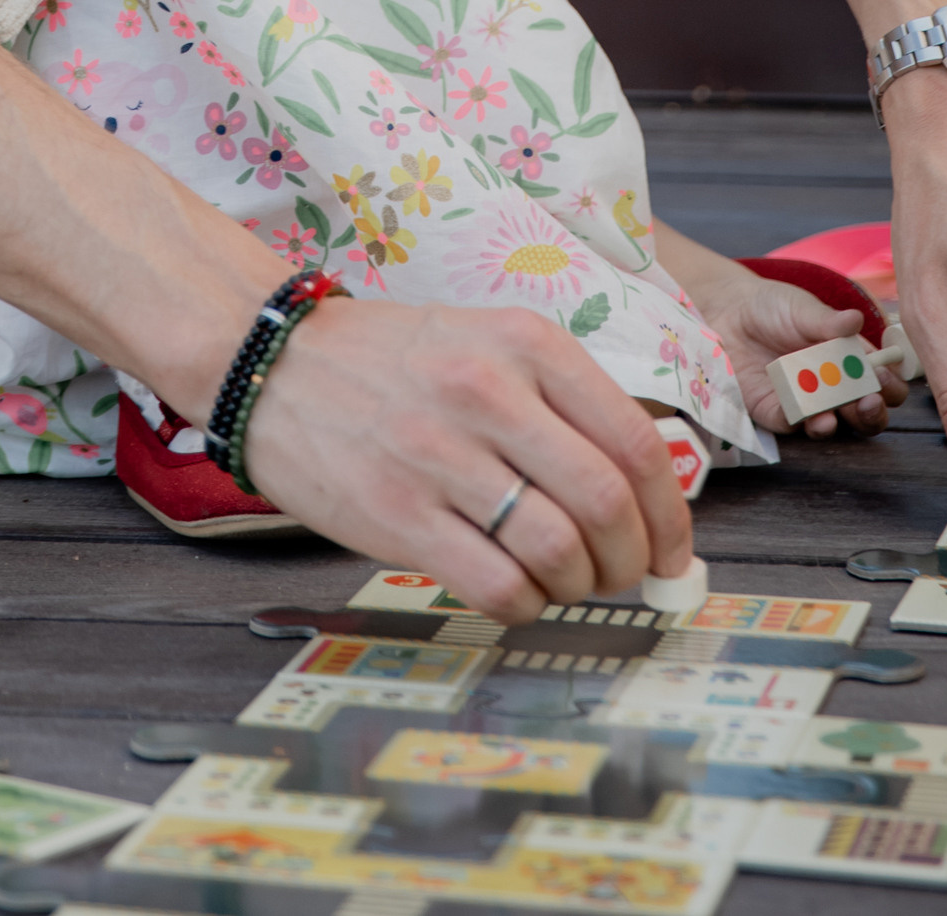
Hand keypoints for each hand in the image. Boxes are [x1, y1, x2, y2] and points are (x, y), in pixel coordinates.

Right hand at [241, 295, 692, 622]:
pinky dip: (525, 604)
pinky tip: (513, 589)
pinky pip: (498, 586)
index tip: (673, 550)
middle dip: (633, 560)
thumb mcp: (487, 342)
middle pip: (607, 502)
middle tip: (624, 575)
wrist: (273, 365)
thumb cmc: (392, 361)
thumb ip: (560, 403)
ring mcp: (440, 454)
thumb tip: (644, 494)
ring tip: (563, 580)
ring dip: (579, 586)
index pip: (636, 441)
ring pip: (559, 551)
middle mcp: (489, 391)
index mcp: (525, 342)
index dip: (671, 514)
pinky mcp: (398, 514)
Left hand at [658, 236, 903, 441]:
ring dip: (840, 424)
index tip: (885, 377)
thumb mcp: (801, 308)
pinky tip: (808, 417)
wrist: (726, 314)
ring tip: (837, 414)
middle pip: (865, 412)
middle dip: (872, 411)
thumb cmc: (772, 307)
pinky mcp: (776, 413)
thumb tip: (855, 319)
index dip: (889, 383)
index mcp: (849, 359)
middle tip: (870, 401)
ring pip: (834, 425)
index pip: (881, 380)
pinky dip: (802, 423)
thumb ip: (828, 320)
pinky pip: (793, 426)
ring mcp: (807, 403)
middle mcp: (834, 387)